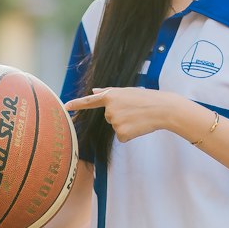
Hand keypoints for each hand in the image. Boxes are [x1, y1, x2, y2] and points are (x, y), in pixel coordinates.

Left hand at [64, 87, 179, 142]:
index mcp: (111, 96)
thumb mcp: (127, 92)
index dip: (77, 104)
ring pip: (116, 127)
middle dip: (121, 115)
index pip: (90, 101)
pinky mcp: (121, 133)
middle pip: (109, 117)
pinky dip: (130, 134)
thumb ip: (109, 92)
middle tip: (135, 110)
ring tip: (139, 117)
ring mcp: (115, 122)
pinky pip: (122, 136)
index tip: (65, 106)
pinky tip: (139, 127)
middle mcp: (110, 109)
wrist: (163, 109)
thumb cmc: (147, 98)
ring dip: (127, 125)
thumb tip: (94, 91)